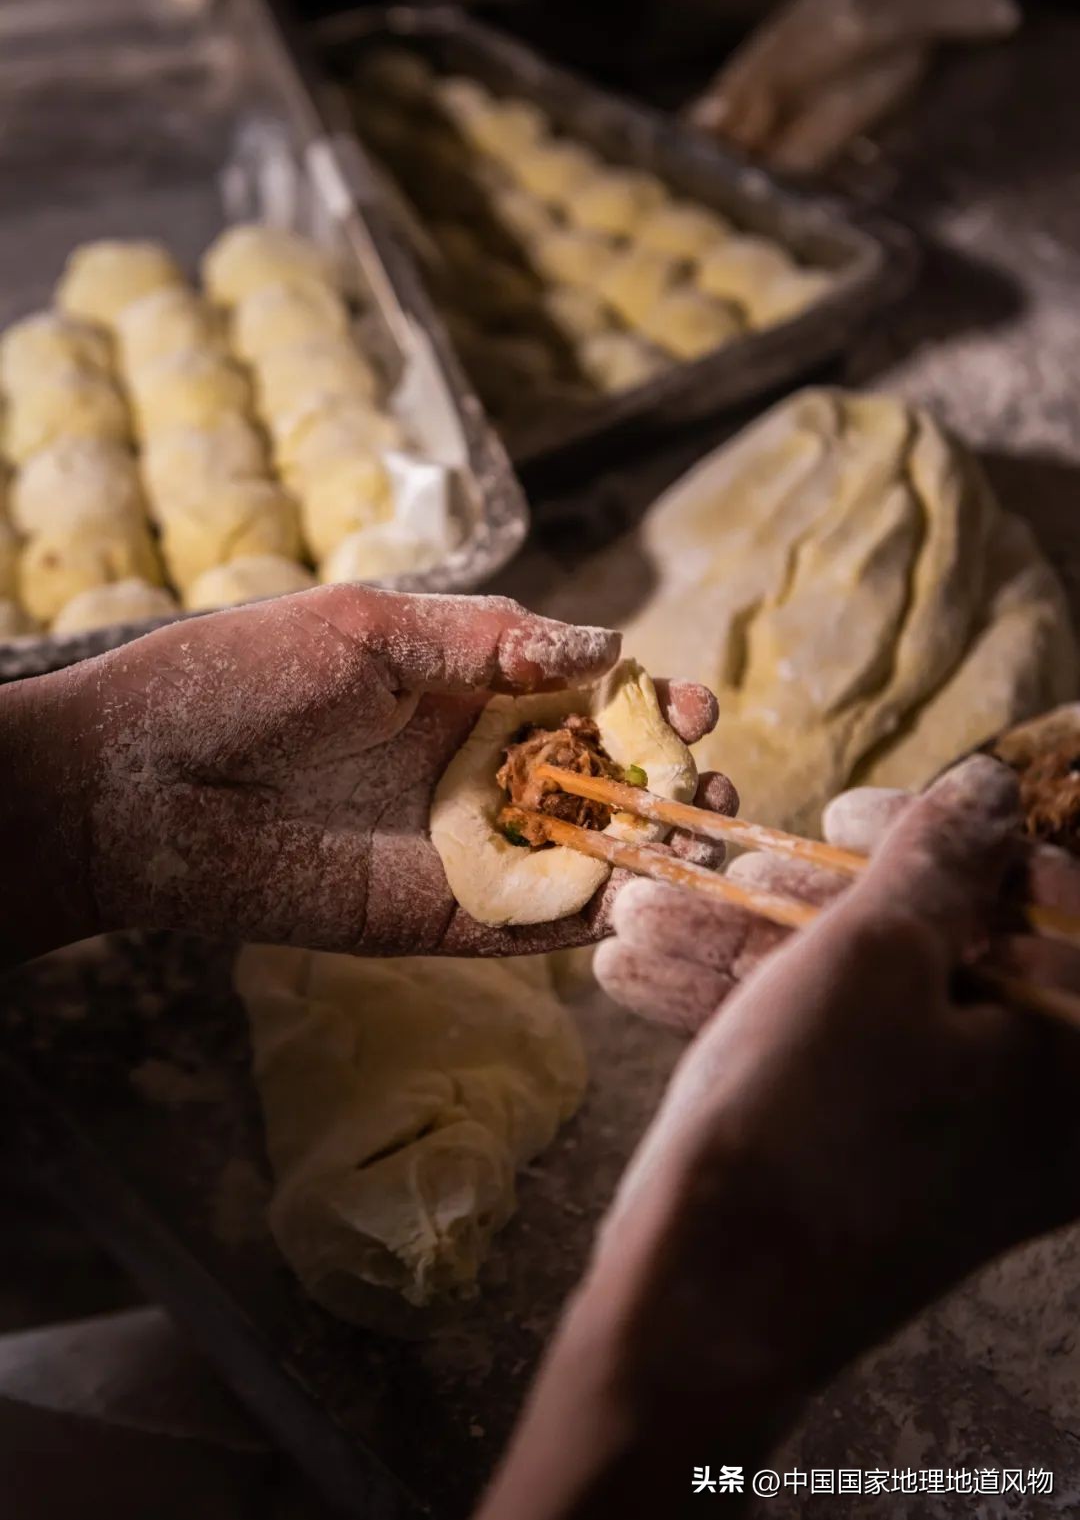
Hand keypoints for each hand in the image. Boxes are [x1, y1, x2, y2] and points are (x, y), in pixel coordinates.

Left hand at [17, 586, 719, 960]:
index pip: (587, 698)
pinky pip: (537, 920)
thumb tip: (611, 646)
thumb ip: (488, 640)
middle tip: (705, 773)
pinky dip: (597, 915)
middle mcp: (479, 770)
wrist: (139, 785)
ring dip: (653, 847)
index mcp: (468, 691)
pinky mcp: (443, 917)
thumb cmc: (239, 680)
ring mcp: (466, 847)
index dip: (646, 703)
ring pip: (587, 853)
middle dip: (666, 775)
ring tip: (704, 830)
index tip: (692, 702)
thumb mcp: (369, 628)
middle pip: (604, 779)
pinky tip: (645, 896)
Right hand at [478, 758, 1079, 1517]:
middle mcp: (1040, 1107)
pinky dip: (750, 1009)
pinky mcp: (880, 1163)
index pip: (1052, 904)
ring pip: (863, 1003)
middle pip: (942, 952)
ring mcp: (955, 1142)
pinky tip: (646, 967)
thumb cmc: (805, 1122)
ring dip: (753, 946)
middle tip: (736, 861)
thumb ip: (937, 857)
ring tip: (645, 905)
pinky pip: (831, 1058)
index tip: (850, 819)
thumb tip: (988, 788)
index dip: (952, 841)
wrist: (699, 1316)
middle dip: (815, 899)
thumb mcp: (870, 957)